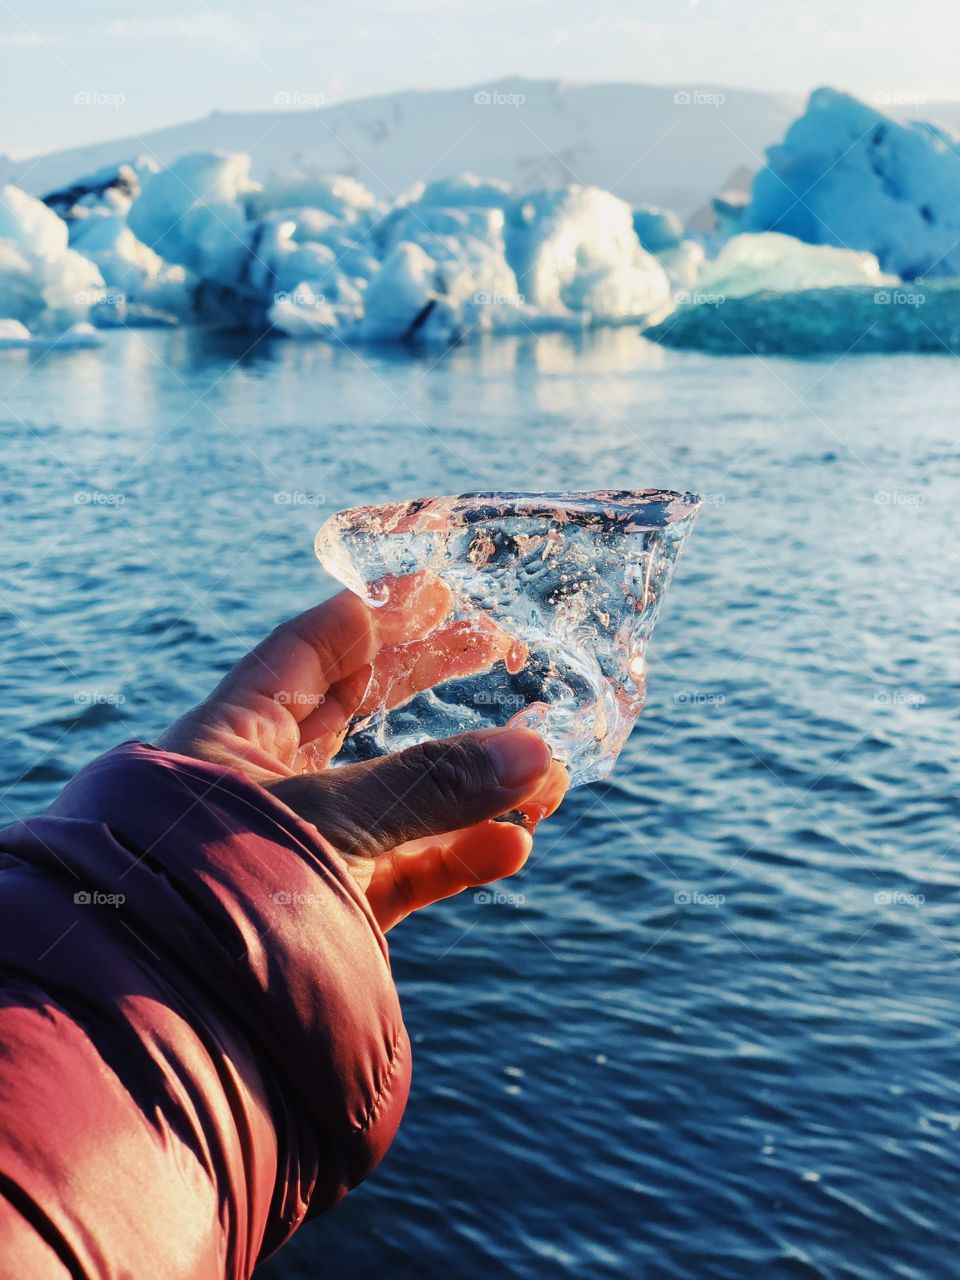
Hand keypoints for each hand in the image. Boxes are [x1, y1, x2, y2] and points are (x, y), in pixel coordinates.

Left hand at [158, 573, 567, 929]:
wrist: (171, 1022)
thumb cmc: (218, 890)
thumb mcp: (325, 818)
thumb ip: (428, 786)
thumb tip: (537, 752)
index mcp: (236, 735)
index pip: (310, 652)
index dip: (374, 615)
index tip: (438, 590)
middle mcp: (271, 784)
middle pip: (360, 712)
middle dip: (428, 679)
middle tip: (495, 646)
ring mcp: (305, 848)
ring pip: (398, 799)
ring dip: (469, 786)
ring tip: (542, 770)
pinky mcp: (333, 913)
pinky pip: (407, 874)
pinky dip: (460, 861)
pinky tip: (512, 847)